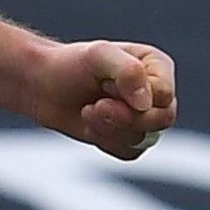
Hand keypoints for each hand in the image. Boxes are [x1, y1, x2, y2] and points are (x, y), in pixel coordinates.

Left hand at [28, 38, 177, 161]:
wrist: (45, 86)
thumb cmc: (71, 65)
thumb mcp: (98, 55)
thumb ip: (128, 71)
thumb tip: (147, 103)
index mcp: (156, 65)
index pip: (164, 95)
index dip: (134, 97)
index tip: (105, 84)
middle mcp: (156, 91)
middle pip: (162, 120)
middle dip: (123, 117)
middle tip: (96, 105)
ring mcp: (145, 116)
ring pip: (145, 139)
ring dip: (110, 128)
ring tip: (89, 110)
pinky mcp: (130, 138)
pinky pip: (131, 153)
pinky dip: (107, 142)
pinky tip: (92, 124)